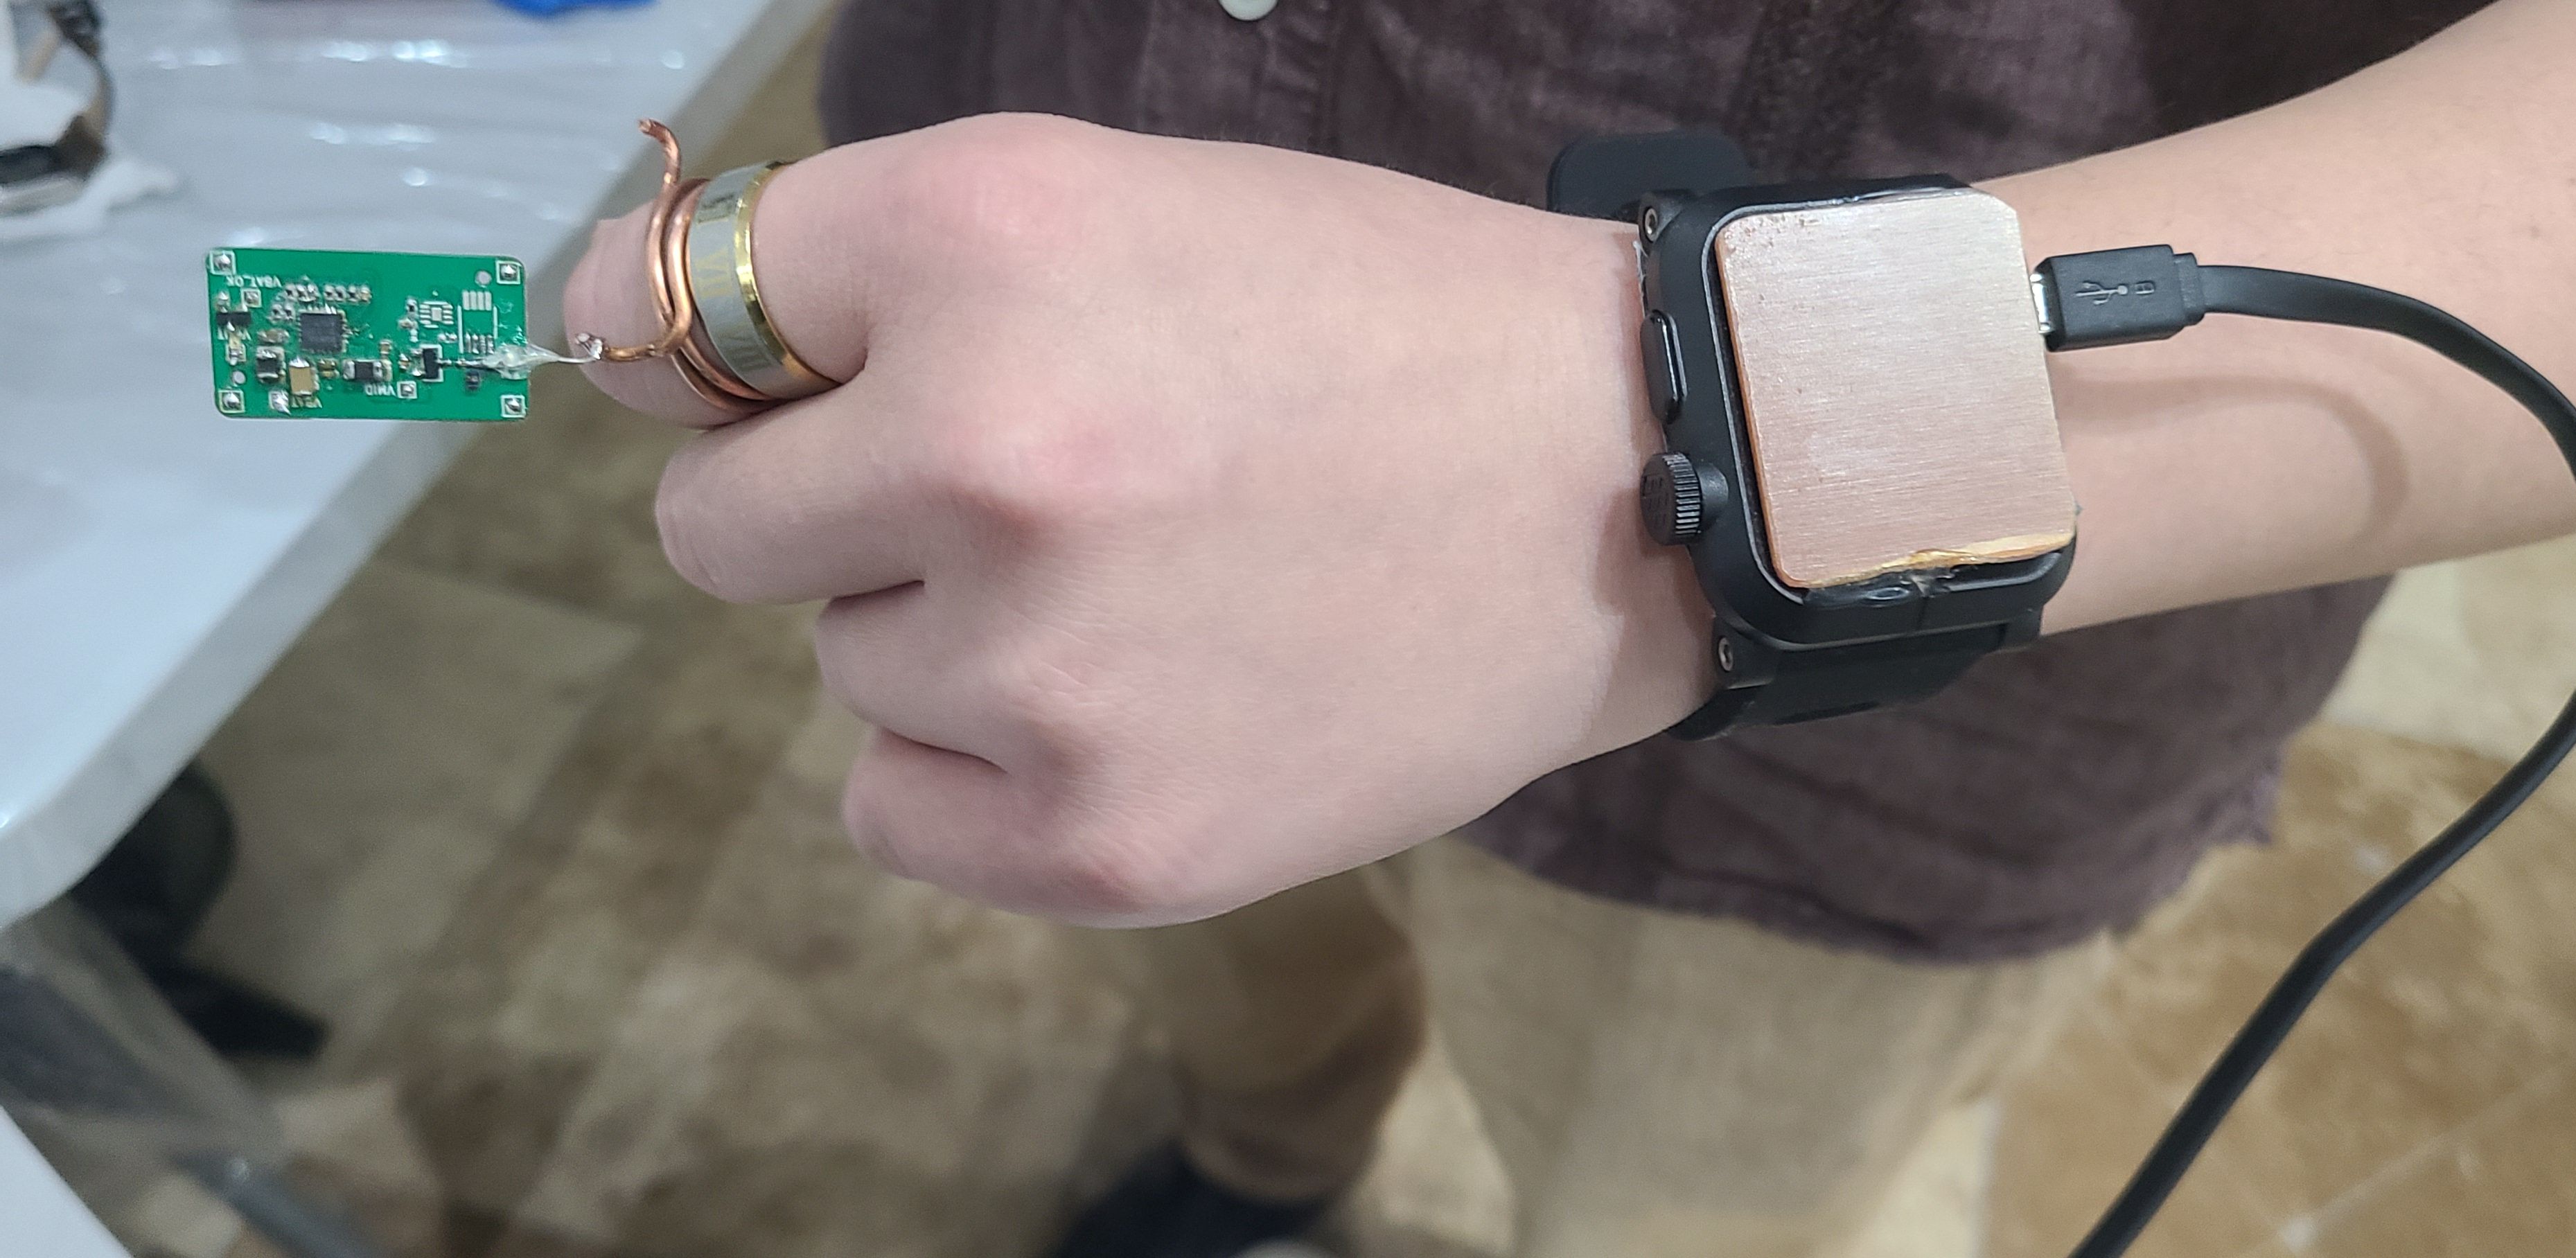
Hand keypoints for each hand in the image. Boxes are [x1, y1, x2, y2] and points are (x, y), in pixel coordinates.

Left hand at [564, 114, 1714, 924]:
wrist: (1628, 485)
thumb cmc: (1371, 319)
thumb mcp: (1120, 204)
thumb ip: (871, 274)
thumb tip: (617, 360)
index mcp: (985, 242)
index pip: (657, 317)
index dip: (715, 353)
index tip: (772, 385)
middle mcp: (987, 451)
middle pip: (715, 527)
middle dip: (836, 508)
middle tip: (1031, 490)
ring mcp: (1042, 670)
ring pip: (846, 667)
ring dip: (951, 632)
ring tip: (1152, 589)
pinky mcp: (1103, 842)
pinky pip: (895, 810)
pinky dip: (982, 772)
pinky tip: (1136, 704)